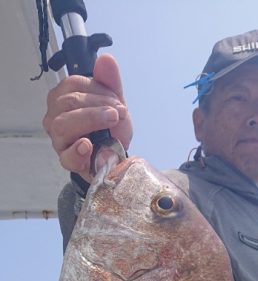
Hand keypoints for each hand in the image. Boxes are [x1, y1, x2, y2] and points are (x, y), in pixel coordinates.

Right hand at [43, 54, 132, 182]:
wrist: (117, 155)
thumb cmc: (110, 128)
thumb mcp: (115, 102)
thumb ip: (111, 81)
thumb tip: (106, 59)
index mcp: (64, 97)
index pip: (73, 84)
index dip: (98, 90)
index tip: (117, 102)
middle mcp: (55, 115)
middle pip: (67, 103)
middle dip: (97, 105)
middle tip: (118, 113)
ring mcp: (58, 139)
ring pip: (62, 125)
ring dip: (90, 120)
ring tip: (111, 122)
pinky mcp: (67, 160)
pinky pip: (66, 156)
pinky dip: (77, 150)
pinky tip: (87, 145)